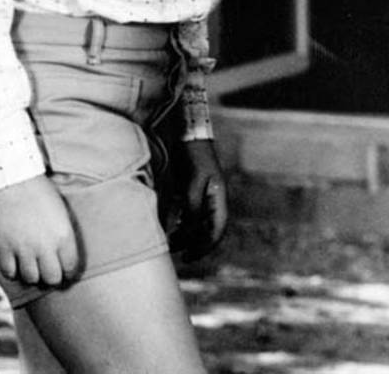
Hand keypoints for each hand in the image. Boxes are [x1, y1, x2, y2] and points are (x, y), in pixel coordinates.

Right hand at [0, 175, 79, 286]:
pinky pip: (9, 272)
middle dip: (52, 277)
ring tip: (32, 267)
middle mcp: (45, 246)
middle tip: (49, 272)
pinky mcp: (5, 247)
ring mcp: (23, 248)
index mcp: (63, 235)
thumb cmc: (42, 192)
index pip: (70, 267)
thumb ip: (64, 235)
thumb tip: (65, 255)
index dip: (69, 272)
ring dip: (33, 275)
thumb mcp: (62, 212)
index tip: (66, 272)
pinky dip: (13, 271)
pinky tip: (15, 264)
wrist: (14, 180)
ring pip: (31, 278)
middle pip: (52, 278)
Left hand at [171, 138, 227, 259]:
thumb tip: (188, 231)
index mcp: (219, 197)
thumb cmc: (193, 155)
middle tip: (177, 254)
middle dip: (194, 244)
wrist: (187, 131)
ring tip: (170, 241)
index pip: (217, 230)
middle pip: (208, 230)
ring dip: (186, 235)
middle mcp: (213, 198)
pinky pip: (189, 213)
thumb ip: (191, 206)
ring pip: (198, 223)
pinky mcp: (192, 189)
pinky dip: (181, 223)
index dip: (205, 246)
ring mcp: (203, 194)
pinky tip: (170, 227)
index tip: (189, 256)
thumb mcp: (193, 182)